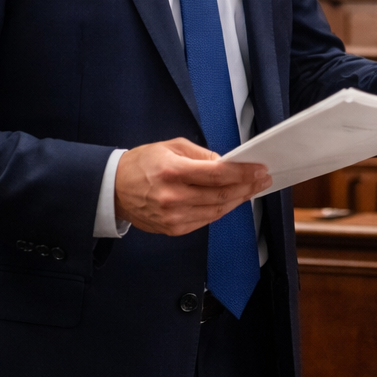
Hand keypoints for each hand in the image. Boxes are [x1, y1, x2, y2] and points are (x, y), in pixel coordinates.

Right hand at [114, 138, 271, 235]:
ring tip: (252, 190)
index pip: (218, 174)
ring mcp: (173, 216)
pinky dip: (222, 210)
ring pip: (217, 210)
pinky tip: (232, 201)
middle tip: (263, 179)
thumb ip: (202, 155)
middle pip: (221, 195)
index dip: (243, 173)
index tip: (260, 169)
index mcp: (173, 171)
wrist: (113, 189)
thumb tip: (226, 163)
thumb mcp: (171, 147)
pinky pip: (206, 220)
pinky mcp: (173, 229)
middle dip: (247, 187)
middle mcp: (173, 197)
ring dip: (239, 200)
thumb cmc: (142, 164)